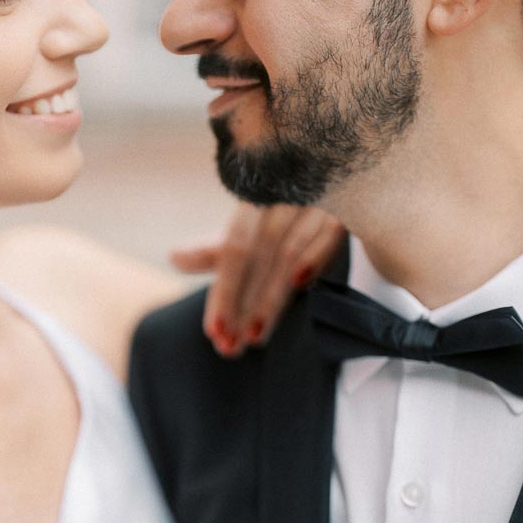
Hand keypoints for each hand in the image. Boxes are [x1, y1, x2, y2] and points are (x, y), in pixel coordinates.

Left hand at [171, 203, 345, 356]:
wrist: (337, 176)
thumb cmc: (286, 211)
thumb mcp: (250, 229)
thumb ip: (215, 248)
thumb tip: (175, 257)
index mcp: (253, 200)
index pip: (232, 250)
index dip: (223, 292)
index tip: (214, 332)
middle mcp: (281, 195)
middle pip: (256, 255)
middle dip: (242, 304)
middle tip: (230, 347)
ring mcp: (315, 198)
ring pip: (287, 252)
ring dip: (271, 297)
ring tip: (254, 336)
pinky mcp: (347, 206)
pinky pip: (330, 232)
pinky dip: (315, 256)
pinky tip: (300, 284)